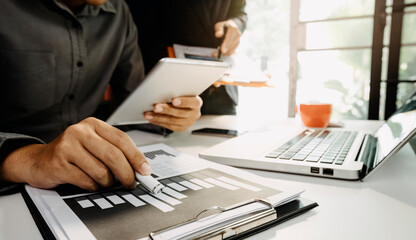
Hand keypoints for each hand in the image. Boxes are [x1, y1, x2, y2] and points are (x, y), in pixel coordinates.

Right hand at [0, 117, 150, 190]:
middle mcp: (80, 132)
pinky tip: (91, 184)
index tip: (145, 170)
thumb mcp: (94, 144)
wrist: (39, 161)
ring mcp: (67, 146)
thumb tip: (140, 168)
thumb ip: (115, 151)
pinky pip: (87, 182)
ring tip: (105, 183)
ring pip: (101, 171)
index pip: (122, 139)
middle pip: (113, 155)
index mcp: (93, 124)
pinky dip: (94, 187)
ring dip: (108, 183)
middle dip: (127, 173)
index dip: (136, 157)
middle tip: (131, 183)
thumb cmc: (72, 153)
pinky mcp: (59, 164)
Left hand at [144, 96, 201, 130]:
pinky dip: (159, 122)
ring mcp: (188, 122)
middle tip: (156, 107)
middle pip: (180, 113)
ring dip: (158, 118)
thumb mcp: (182, 92)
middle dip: (166, 110)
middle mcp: (194, 114)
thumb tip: (162, 91)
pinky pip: (169, 126)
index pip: (193, 102)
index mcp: (197, 102)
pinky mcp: (181, 128)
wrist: (185, 105)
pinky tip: (151, 118)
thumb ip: (176, 92)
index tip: (174, 100)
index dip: (184, 102)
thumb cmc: (182, 95)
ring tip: (148, 114)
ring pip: (173, 121)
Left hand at [212, 20, 241, 56]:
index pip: (229, 37)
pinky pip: (231, 51)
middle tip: (215, 54)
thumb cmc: (223, 27)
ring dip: (224, 53)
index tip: (221, 49)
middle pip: (231, 44)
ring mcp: (238, 40)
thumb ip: (218, 29)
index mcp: (233, 28)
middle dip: (224, 50)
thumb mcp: (219, 25)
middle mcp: (237, 34)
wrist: (231, 27)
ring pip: (231, 49)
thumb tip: (218, 34)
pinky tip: (220, 54)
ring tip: (215, 54)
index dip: (225, 44)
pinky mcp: (237, 45)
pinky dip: (225, 53)